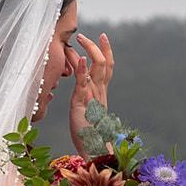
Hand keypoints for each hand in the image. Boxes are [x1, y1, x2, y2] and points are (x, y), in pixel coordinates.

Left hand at [69, 32, 113, 156]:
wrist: (93, 151)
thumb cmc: (88, 133)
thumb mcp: (86, 110)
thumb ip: (86, 95)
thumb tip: (82, 85)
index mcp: (101, 93)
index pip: (107, 67)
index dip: (106, 51)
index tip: (103, 36)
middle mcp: (100, 92)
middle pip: (105, 64)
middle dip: (97, 47)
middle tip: (87, 35)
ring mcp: (93, 96)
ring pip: (97, 69)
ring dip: (89, 51)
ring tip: (81, 39)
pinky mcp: (83, 103)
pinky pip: (84, 83)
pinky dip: (81, 69)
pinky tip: (79, 58)